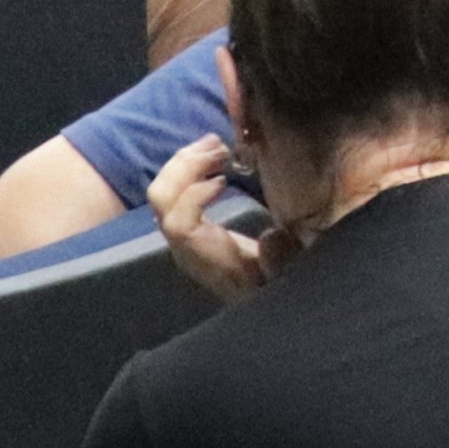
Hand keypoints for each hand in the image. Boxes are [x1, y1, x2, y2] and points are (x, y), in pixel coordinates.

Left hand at [146, 135, 284, 301]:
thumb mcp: (286, 279)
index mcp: (208, 259)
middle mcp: (187, 248)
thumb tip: (271, 235)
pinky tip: (214, 157)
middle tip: (221, 144)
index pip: (178, 224)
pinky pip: (174, 193)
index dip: (193, 196)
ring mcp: (184, 237)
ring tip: (217, 142)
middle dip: (185, 166)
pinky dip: (189, 168)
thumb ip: (281, 261)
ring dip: (185, 162)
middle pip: (161, 202)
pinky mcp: (189, 228)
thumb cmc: (275, 288)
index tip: (225, 179)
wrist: (260, 305)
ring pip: (162, 194)